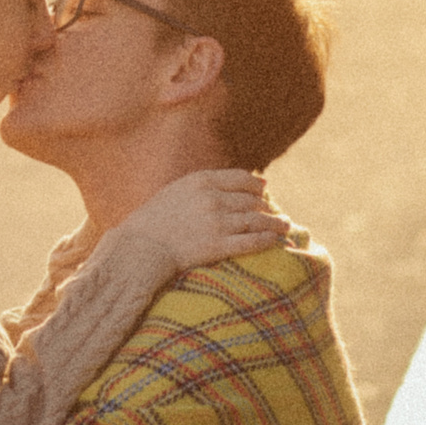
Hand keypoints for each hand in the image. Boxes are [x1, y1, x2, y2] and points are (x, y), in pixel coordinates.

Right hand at [116, 168, 288, 271]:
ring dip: (275, 223)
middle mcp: (212, 199)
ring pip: (257, 220)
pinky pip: (251, 241)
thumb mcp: (177, 189)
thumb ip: (204, 184)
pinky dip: (267, 240)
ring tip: (285, 226)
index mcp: (201, 181)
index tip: (264, 190)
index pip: (241, 178)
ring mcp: (217, 223)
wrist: (140, 246)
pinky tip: (276, 241)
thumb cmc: (155, 218)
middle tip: (276, 214)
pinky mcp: (218, 246)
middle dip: (267, 207)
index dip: (256, 185)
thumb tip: (234, 183)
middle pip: (251, 201)